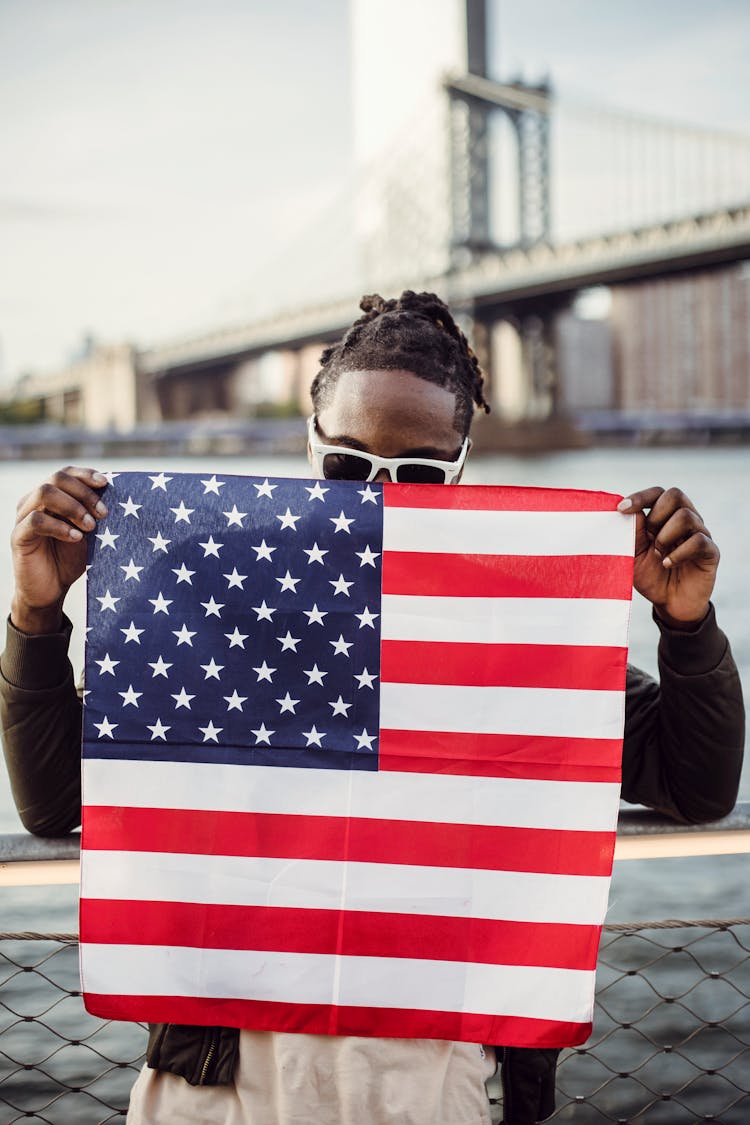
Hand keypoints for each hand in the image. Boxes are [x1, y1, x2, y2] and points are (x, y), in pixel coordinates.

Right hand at [10, 466, 108, 634]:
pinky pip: (36, 521)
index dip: (85, 475)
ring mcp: (23, 517)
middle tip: (103, 513)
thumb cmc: (70, 558)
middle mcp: (34, 501)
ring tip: (91, 526)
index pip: (65, 473)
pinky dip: (59, 526)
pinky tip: (76, 538)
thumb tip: (117, 494)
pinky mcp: (18, 536)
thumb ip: (93, 513)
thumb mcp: (87, 533)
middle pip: (56, 479)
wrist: (51, 590)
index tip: (106, 484)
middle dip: (84, 493)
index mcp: (50, 497)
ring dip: (73, 507)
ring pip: (45, 493)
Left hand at [618, 486, 718, 628]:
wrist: (670, 604)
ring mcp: (699, 534)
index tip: (621, 509)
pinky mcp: (710, 552)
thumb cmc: (651, 576)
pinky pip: (698, 541)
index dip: (640, 497)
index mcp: (665, 517)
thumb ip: (632, 533)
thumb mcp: (633, 555)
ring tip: (658, 555)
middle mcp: (684, 521)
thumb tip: (630, 511)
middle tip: (649, 539)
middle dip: (656, 516)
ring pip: (686, 516)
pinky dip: (678, 553)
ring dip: (665, 536)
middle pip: (675, 495)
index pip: (658, 493)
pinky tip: (667, 563)